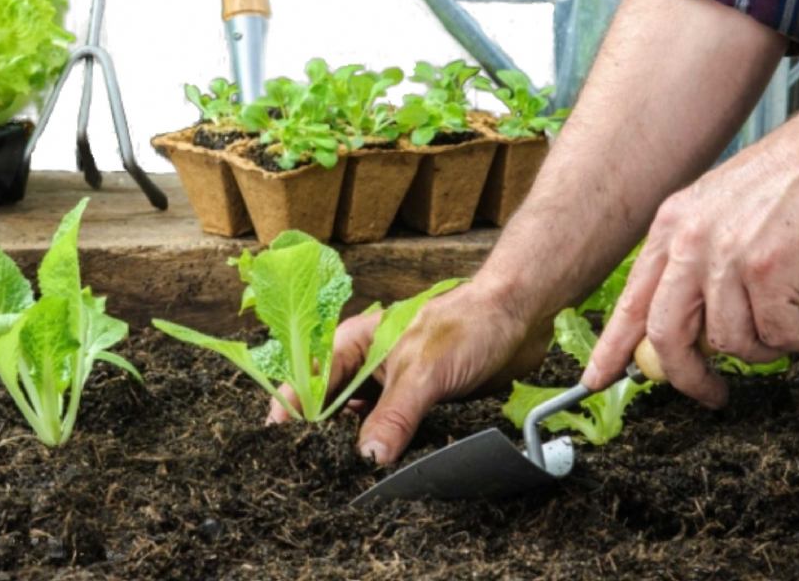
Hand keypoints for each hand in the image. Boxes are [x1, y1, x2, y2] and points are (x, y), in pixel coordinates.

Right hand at [267, 280, 548, 464]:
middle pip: (330, 407)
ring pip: (361, 423)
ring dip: (356, 447)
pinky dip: (387, 450)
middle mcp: (367, 365)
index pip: (308, 382)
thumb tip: (367, 459)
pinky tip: (386, 471)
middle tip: (312, 475)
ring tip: (344, 480)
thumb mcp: (422, 373)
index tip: (279, 448)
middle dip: (321, 438)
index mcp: (353, 344)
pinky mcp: (418, 403)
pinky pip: (392, 432)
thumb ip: (393, 417)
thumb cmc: (467, 325)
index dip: (291, 413)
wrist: (519, 317)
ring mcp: (392, 385)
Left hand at [582, 120, 798, 405]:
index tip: (597, 379)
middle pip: (665, 335)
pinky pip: (777, 336)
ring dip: (766, 350)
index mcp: (672, 226)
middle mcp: (689, 241)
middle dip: (687, 376)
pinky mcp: (767, 270)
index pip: (631, 300)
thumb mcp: (723, 209)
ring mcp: (725, 256)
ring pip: (730, 342)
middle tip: (711, 394)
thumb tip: (698, 317)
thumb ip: (700, 257)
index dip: (613, 347)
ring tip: (792, 326)